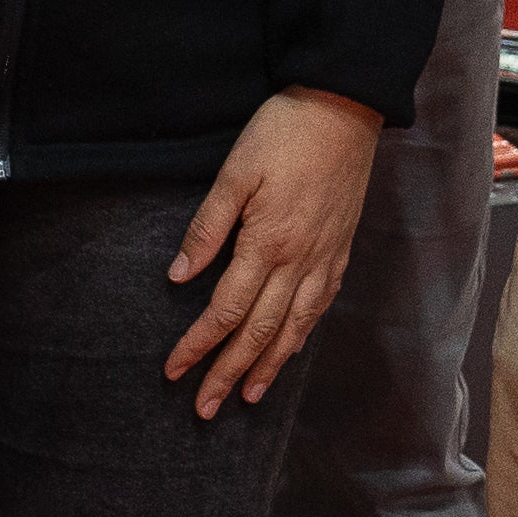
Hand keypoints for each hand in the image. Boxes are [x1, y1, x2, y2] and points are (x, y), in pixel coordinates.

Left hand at [164, 89, 384, 415]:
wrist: (344, 106)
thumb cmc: (283, 131)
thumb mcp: (234, 171)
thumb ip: (208, 227)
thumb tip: (179, 277)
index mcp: (266, 243)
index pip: (224, 311)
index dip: (197, 345)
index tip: (173, 371)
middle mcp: (298, 261)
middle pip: (258, 332)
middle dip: (228, 374)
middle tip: (204, 409)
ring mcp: (324, 257)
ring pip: (294, 328)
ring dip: (268, 366)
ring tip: (248, 396)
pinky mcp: (340, 248)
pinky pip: (320, 305)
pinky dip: (303, 335)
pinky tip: (291, 348)